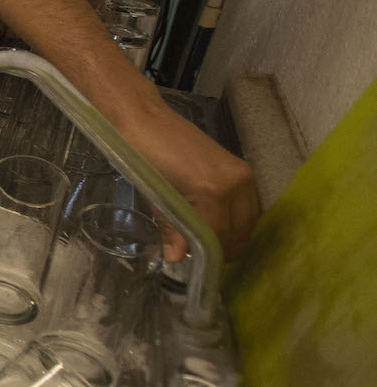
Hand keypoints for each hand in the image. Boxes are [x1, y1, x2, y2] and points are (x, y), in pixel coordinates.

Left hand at [117, 96, 259, 263]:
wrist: (143, 117)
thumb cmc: (140, 154)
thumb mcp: (154, 195)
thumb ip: (170, 227)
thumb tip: (176, 259)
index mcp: (213, 192)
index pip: (220, 238)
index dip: (211, 257)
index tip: (202, 269)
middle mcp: (236, 183)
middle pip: (240, 230)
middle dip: (225, 248)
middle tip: (205, 260)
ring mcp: (241, 173)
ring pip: (246, 218)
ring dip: (232, 233)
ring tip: (209, 244)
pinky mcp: (239, 166)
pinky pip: (244, 202)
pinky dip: (233, 216)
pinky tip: (216, 223)